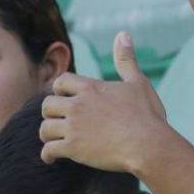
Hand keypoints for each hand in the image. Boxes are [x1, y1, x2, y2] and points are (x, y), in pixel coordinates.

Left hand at [40, 31, 169, 172]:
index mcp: (91, 88)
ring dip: (48, 134)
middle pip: (47, 104)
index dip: (59, 90)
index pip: (61, 82)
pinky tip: (52, 159)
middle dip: (50, 113)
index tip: (63, 98)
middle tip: (57, 120)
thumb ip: (126, 59)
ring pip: (45, 128)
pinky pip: (49, 150)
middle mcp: (78, 105)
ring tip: (53, 140)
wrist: (149, 145)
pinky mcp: (74, 148)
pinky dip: (47, 155)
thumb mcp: (138, 82)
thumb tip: (122, 34)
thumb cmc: (147, 115)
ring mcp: (74, 127)